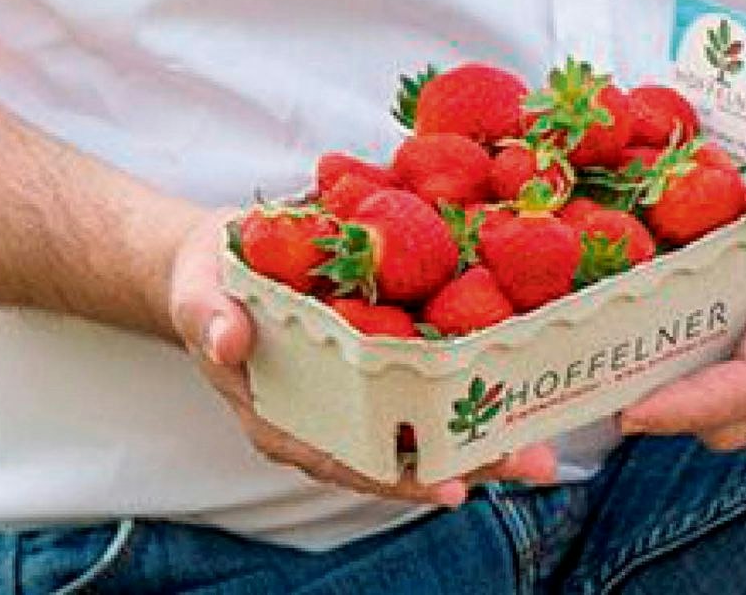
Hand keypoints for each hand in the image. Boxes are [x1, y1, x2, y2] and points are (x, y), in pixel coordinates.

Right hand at [164, 210, 557, 507]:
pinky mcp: (378, 359)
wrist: (220, 258)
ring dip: (483, 435)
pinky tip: (521, 383)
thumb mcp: (200, 294)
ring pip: (423, 427)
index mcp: (281, 417)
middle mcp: (327, 415)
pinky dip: (471, 385)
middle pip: (400, 454)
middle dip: (466, 463)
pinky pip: (427, 382)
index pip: (345, 460)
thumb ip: (212, 319)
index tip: (450, 486)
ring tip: (545, 441)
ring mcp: (356, 393)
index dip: (397, 477)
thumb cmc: (208, 282)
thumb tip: (229, 342)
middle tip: (531, 462)